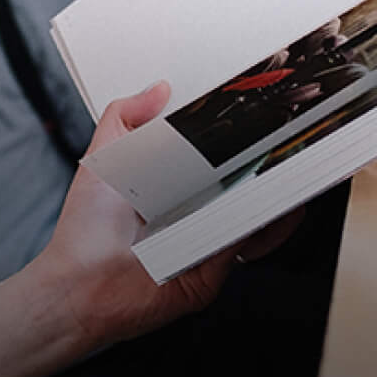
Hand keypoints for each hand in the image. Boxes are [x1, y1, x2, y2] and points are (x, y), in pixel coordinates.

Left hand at [34, 82, 299, 349]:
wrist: (82, 288)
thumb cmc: (86, 229)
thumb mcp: (102, 159)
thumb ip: (125, 117)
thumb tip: (159, 89)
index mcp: (173, 181)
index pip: (217, 152)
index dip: (240, 134)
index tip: (262, 113)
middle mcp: (196, 208)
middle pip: (247, 178)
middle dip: (270, 156)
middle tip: (288, 134)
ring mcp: (210, 236)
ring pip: (259, 208)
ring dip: (281, 187)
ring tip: (295, 162)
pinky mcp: (219, 265)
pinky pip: (254, 241)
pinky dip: (275, 224)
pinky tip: (282, 202)